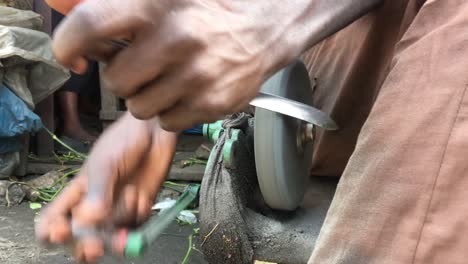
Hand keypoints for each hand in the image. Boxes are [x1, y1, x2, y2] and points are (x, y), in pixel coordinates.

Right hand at [35, 113, 176, 262]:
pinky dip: (139, 218)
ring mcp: (118, 211)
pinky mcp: (140, 211)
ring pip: (111, 238)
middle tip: (94, 247)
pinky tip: (143, 197)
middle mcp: (96, 207)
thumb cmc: (123, 142)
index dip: (53, 233)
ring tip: (131, 194)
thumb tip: (88, 221)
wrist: (155, 133)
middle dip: (86, 246)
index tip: (62, 232)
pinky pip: (136, 229)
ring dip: (120, 225)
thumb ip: (97, 194)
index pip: (54, 221)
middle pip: (82, 240)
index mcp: (77, 194)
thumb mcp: (105, 165)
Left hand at [52, 0, 307, 130]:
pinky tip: (188, 91)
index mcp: (158, 3)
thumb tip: (58, 4)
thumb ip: (114, 4)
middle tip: (143, 65)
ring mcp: (197, 76)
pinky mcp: (213, 104)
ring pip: (140, 109)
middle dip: (124, 77)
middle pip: (116, 81)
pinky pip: (168, 123)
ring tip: (169, 78)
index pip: (91, 25)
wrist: (266, 28)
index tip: (75, 58)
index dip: (70, 45)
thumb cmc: (208, 9)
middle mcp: (177, 39)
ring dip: (148, 97)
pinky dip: (172, 111)